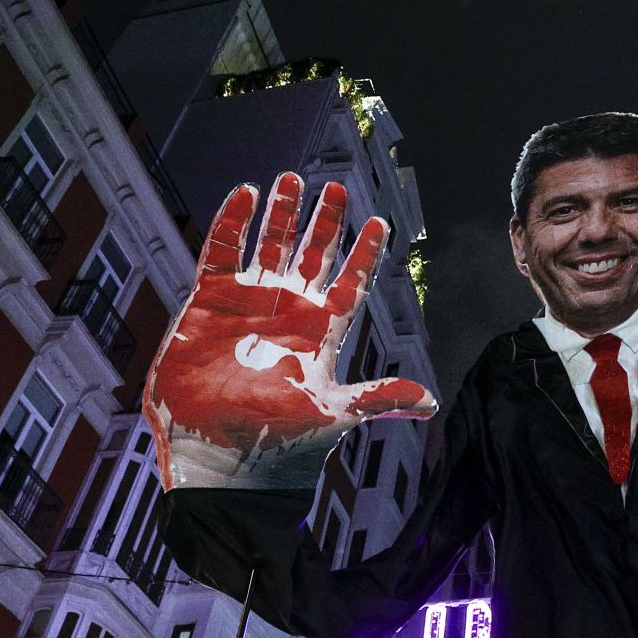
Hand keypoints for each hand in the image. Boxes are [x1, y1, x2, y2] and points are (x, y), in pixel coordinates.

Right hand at [144, 173, 436, 491]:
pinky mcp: (208, 303)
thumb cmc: (278, 442)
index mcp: (320, 332)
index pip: (348, 283)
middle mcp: (286, 312)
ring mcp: (247, 304)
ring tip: (290, 179)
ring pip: (268, 246)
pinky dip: (232, 223)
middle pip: (310, 255)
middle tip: (335, 189)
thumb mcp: (335, 413)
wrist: (221, 457)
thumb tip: (430, 403)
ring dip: (279, 214)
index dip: (364, 254)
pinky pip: (220, 253)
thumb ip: (379, 397)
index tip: (379, 222)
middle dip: (323, 223)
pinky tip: (244, 194)